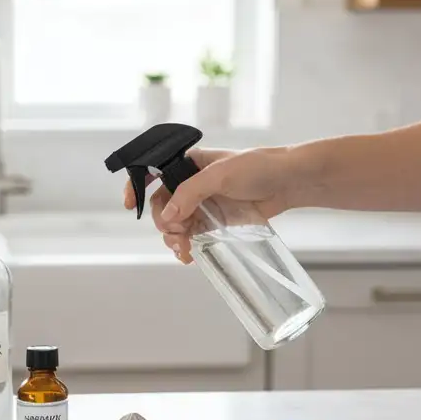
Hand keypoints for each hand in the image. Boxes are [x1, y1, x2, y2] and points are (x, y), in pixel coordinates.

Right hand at [124, 146, 298, 262]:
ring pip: (176, 224)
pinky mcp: (216, 221)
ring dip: (174, 239)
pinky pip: (193, 235)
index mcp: (188, 164)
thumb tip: (168, 217)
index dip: (137, 187)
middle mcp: (191, 183)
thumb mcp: (220, 176)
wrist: (290, 182)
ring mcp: (203, 203)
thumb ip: (190, 194)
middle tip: (177, 237)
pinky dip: (188, 246)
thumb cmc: (258, 168)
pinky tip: (190, 255)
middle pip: (163, 207)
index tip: (130, 205)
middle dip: (164, 224)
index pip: (153, 173)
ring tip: (184, 251)